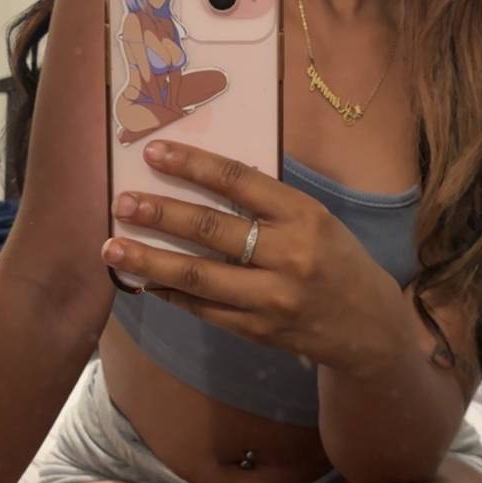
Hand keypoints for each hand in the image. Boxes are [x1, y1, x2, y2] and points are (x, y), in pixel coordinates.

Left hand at [102, 139, 400, 371]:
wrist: (369, 327)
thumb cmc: (336, 259)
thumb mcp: (315, 220)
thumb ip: (267, 204)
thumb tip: (199, 179)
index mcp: (304, 215)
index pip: (239, 181)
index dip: (192, 165)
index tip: (153, 152)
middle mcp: (289, 255)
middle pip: (212, 230)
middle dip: (160, 214)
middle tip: (122, 201)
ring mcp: (271, 298)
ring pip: (198, 276)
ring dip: (150, 260)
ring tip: (112, 246)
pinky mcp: (257, 331)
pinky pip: (203, 309)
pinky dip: (170, 293)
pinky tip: (143, 280)